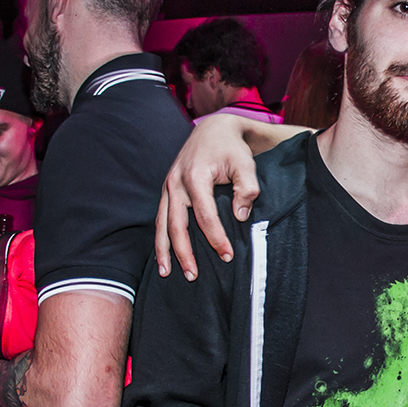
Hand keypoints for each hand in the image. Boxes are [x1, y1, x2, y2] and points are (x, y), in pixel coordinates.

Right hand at [155, 115, 262, 281]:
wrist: (214, 130)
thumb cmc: (231, 148)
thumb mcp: (246, 164)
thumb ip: (247, 189)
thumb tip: (239, 217)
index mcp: (195, 175)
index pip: (205, 214)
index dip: (216, 237)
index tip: (227, 255)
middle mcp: (176, 182)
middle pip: (176, 224)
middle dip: (183, 252)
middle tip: (193, 276)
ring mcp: (168, 186)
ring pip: (161, 224)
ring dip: (164, 250)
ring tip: (167, 273)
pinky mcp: (167, 190)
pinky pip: (160, 218)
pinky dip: (161, 239)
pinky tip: (164, 257)